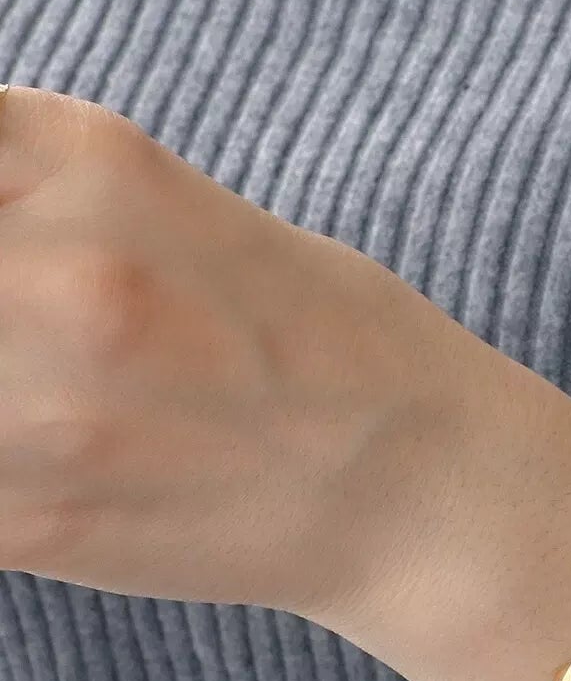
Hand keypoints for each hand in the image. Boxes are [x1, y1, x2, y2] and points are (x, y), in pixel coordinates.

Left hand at [0, 85, 472, 622]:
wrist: (419, 484)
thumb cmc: (311, 331)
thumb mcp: (151, 195)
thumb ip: (11, 191)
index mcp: (92, 158)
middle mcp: (62, 270)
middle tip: (18, 326)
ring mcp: (42, 406)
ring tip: (26, 387)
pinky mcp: (32, 522)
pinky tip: (29, 458)